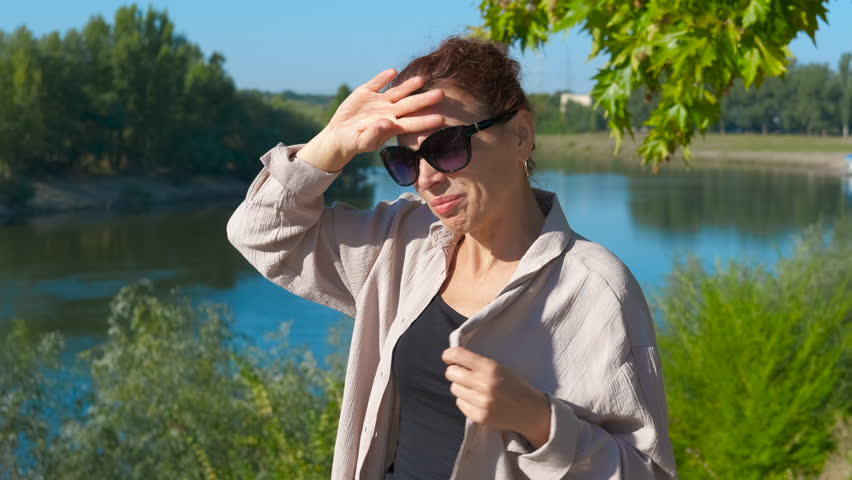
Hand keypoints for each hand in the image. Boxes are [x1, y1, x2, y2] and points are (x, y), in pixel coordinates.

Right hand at [298, 69, 444, 171]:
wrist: (340, 134)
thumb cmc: (355, 143)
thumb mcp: (362, 142)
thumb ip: (374, 134)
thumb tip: (386, 123)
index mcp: (391, 126)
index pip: (412, 123)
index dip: (426, 121)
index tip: (441, 119)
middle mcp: (389, 112)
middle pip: (410, 105)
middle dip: (425, 100)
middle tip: (442, 94)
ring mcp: (378, 101)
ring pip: (397, 92)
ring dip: (409, 86)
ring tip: (421, 79)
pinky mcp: (365, 92)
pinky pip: (376, 83)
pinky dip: (383, 77)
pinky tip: (392, 72)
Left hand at [442, 346, 551, 448]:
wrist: (531, 411)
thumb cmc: (515, 385)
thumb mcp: (501, 367)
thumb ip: (478, 363)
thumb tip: (453, 360)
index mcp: (490, 367)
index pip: (458, 355)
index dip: (449, 355)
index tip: (448, 357)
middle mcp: (484, 384)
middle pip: (451, 373)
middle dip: (454, 371)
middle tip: (462, 374)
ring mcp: (481, 402)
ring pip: (454, 389)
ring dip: (460, 387)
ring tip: (474, 388)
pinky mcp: (480, 416)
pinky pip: (460, 404)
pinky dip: (465, 401)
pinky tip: (477, 400)